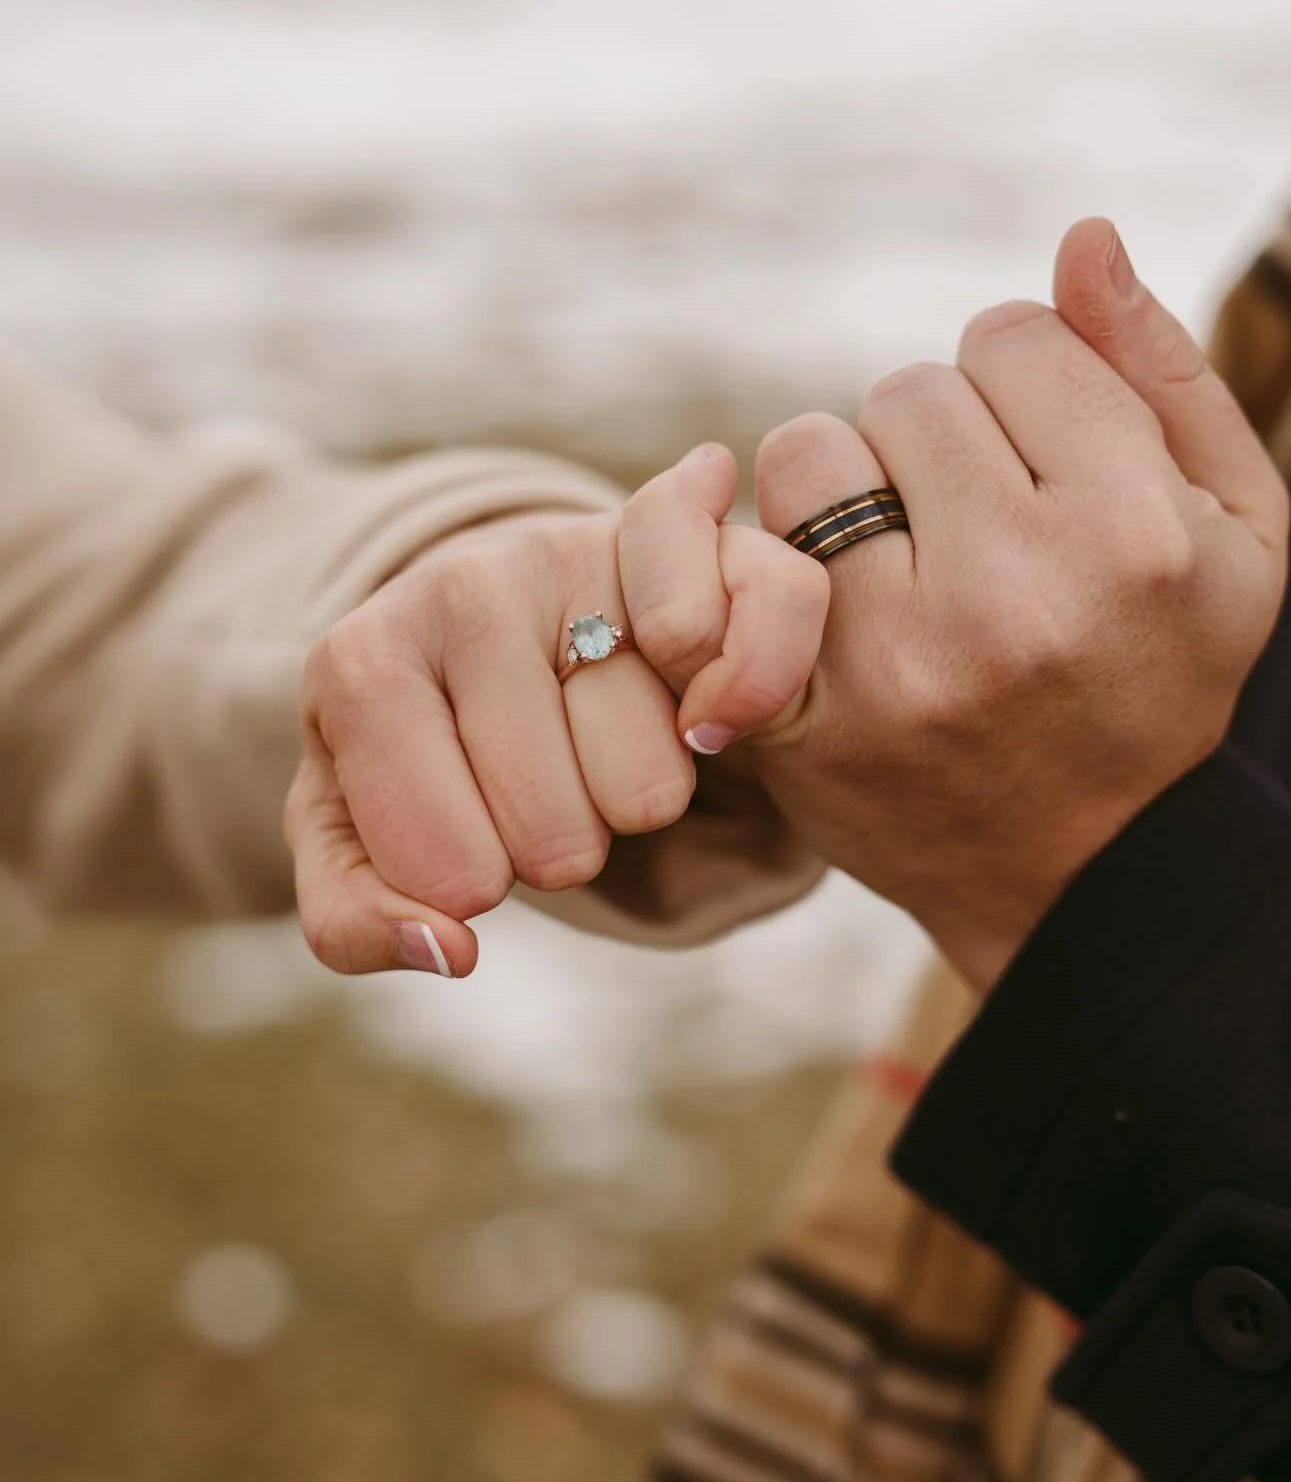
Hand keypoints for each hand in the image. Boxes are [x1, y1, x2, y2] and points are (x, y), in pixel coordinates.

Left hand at [287, 453, 831, 978]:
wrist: (487, 628)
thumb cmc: (425, 751)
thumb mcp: (354, 842)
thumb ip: (357, 919)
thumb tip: (452, 951)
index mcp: (364, 662)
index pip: (439, 858)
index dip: (468, 886)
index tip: (465, 857)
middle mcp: (466, 584)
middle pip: (553, 824)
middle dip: (559, 849)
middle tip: (541, 798)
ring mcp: (573, 549)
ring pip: (650, 775)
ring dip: (643, 797)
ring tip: (603, 746)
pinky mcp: (672, 531)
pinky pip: (742, 629)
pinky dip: (746, 695)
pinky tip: (701, 712)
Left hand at [740, 218, 1290, 990]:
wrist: (1084, 869)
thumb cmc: (1165, 672)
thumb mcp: (1235, 525)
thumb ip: (1161, 368)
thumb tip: (1080, 236)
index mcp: (1132, 536)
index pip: (1009, 337)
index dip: (1021, 382)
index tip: (1040, 455)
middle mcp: (1010, 597)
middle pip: (903, 389)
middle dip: (933, 437)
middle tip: (972, 520)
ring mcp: (893, 663)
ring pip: (806, 454)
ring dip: (843, 488)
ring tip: (902, 560)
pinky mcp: (800, 718)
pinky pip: (729, 558)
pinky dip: (759, 560)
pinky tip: (822, 597)